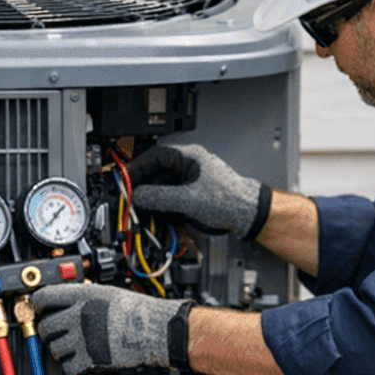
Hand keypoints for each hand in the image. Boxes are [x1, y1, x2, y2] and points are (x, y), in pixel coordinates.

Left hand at [31, 284, 193, 374]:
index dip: (37, 304)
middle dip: (48, 331)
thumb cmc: (141, 312)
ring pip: (54, 348)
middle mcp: (80, 315)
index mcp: (84, 295)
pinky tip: (81, 360)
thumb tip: (67, 301)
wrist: (159, 331)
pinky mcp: (90, 359)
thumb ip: (86, 296)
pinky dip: (72, 366)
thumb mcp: (109, 293)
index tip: (35, 308)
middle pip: (46, 326)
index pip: (45, 297)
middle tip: (56, 333)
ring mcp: (84, 338)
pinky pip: (68, 366)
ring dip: (60, 349)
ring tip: (72, 347)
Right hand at [128, 144, 272, 239]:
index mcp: (188, 157)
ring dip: (151, 202)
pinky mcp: (190, 196)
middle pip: (155, 174)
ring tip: (144, 213)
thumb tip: (138, 195)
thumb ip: (160, 197)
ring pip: (160, 188)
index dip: (136, 169)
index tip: (125, 182)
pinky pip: (169, 200)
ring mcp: (188, 182)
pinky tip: (158, 217)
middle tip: (132, 201)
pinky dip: (161, 209)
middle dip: (142, 189)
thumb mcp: (189, 200)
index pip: (153, 157)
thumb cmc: (231, 201)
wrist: (248, 216)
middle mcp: (187, 167)